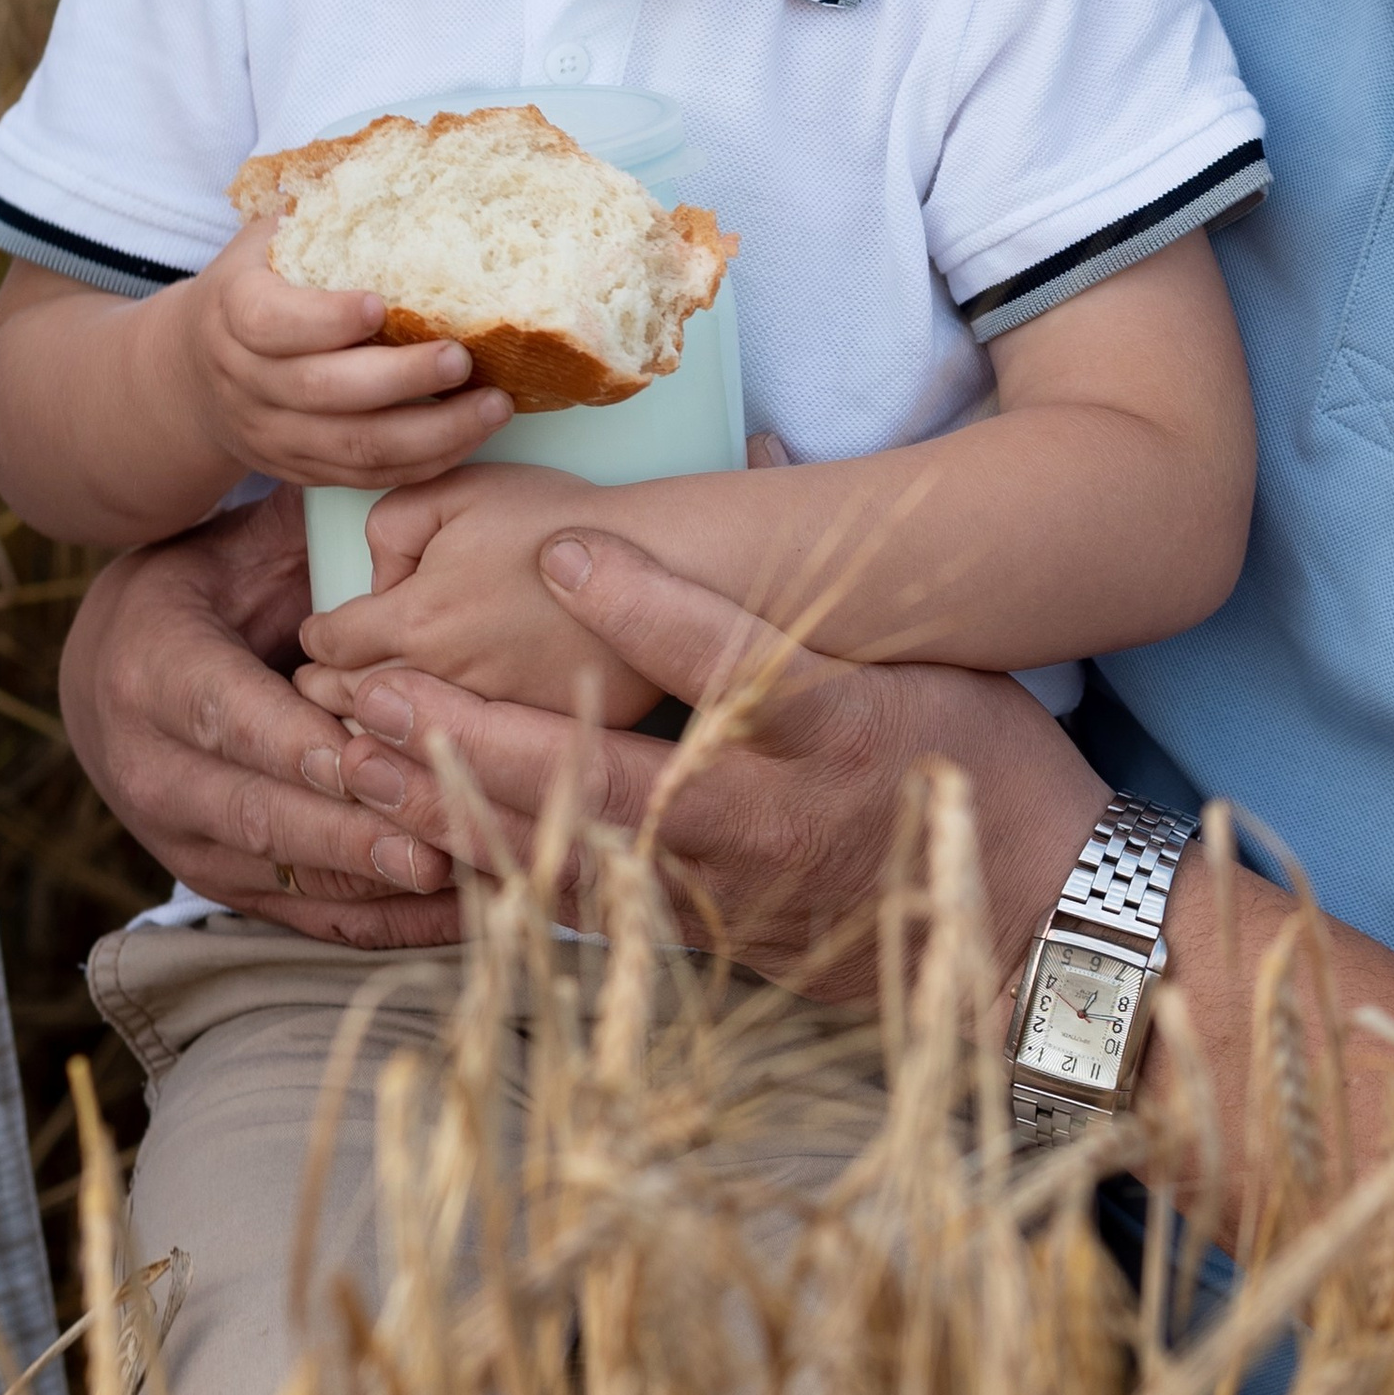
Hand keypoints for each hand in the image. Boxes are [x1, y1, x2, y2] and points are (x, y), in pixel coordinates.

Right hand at [58, 493, 464, 943]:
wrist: (116, 675)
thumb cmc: (206, 594)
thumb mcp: (237, 552)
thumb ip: (302, 538)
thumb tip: (389, 491)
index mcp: (153, 673)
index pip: (228, 716)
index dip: (297, 742)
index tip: (366, 756)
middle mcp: (151, 768)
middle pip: (256, 811)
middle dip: (347, 830)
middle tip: (432, 840)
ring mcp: (180, 838)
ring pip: (281, 874)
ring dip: (372, 883)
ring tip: (465, 880)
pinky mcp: (219, 883)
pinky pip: (301, 916)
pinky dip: (378, 922)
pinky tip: (456, 913)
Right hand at [167, 219, 513, 489]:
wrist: (191, 373)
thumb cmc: (254, 287)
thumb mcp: (265, 241)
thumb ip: (319, 214)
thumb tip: (406, 158)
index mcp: (234, 312)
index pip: (271, 322)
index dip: (324, 319)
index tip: (380, 305)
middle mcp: (247, 380)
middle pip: (321, 392)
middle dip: (399, 379)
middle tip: (462, 357)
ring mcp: (272, 434)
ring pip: (352, 449)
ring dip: (431, 433)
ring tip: (494, 406)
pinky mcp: (300, 470)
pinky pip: (365, 479)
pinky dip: (423, 464)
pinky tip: (471, 436)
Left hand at [296, 526, 1104, 993]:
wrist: (1031, 930)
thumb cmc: (987, 774)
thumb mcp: (930, 661)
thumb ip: (828, 579)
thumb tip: (763, 453)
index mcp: (833, 731)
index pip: (731, 658)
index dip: (644, 604)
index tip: (561, 551)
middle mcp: (768, 817)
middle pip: (604, 774)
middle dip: (479, 734)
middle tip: (378, 688)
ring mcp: (728, 892)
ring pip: (568, 855)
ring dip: (458, 808)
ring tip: (362, 763)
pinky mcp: (708, 941)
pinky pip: (580, 912)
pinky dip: (495, 876)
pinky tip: (422, 845)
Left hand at [298, 464, 661, 721]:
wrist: (657, 563)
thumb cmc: (558, 519)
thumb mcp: (459, 491)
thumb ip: (389, 524)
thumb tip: (374, 578)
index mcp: (416, 619)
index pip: (330, 643)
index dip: (315, 639)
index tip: (315, 639)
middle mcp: (443, 682)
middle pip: (356, 702)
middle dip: (327, 692)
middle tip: (316, 687)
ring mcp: (491, 722)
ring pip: (404, 743)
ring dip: (376, 732)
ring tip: (363, 722)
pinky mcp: (534, 744)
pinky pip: (468, 764)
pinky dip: (444, 755)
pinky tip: (436, 743)